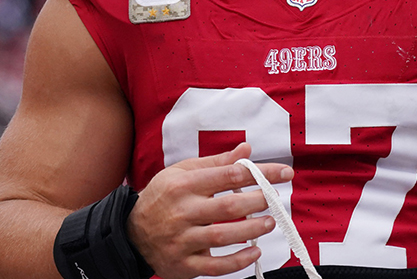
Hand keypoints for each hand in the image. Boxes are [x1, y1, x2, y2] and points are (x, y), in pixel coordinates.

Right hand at [128, 143, 293, 278]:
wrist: (131, 234)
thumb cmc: (163, 198)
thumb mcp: (182, 172)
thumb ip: (217, 163)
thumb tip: (247, 149)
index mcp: (184, 184)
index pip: (230, 175)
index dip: (262, 173)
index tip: (285, 173)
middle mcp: (182, 211)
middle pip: (229, 206)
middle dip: (260, 201)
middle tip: (276, 199)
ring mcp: (182, 240)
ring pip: (224, 236)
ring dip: (253, 229)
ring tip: (270, 222)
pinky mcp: (184, 264)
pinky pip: (215, 266)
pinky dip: (238, 261)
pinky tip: (254, 251)